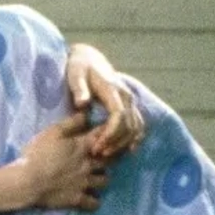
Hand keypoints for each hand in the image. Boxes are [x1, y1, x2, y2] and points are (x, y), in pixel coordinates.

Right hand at [14, 111, 111, 213]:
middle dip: (109, 157)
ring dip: (102, 178)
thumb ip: (71, 123)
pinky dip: (94, 201)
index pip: (103, 136)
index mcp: (83, 146)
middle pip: (109, 160)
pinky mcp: (77, 199)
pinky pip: (93, 203)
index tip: (106, 133)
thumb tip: (87, 114)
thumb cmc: (38, 154)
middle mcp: (88, 164)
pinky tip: (92, 199)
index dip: (106, 134)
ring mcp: (84, 183)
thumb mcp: (52, 132)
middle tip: (105, 157)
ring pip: (105, 181)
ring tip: (98, 177)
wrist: (28, 181)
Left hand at [64, 42, 144, 156]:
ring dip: (124, 143)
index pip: (119, 115)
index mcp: (113, 89)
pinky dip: (133, 139)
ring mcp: (131, 101)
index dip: (111, 133)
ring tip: (106, 154)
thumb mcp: (75, 75)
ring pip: (136, 127)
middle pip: (129, 125)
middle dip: (116, 142)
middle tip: (98, 154)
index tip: (98, 146)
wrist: (89, 60)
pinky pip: (138, 125)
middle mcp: (126, 96)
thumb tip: (82, 103)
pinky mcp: (131, 107)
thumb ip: (79, 89)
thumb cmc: (80, 69)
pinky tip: (123, 151)